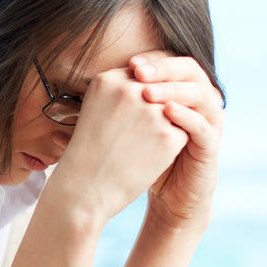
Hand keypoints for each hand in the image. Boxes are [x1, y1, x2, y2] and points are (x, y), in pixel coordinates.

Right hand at [53, 66, 188, 223]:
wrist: (84, 190)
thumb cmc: (88, 153)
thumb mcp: (94, 110)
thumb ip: (121, 90)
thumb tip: (153, 83)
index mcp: (107, 80)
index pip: (140, 76)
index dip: (139, 97)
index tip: (127, 118)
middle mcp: (129, 89)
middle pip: (159, 90)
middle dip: (152, 110)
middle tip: (131, 135)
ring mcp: (150, 111)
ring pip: (174, 109)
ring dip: (163, 126)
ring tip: (137, 146)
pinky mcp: (167, 134)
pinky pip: (182, 131)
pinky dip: (169, 145)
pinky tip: (147, 157)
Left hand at [130, 52, 224, 231]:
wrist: (168, 193)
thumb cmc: (143, 157)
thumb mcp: (129, 126)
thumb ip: (120, 104)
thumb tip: (87, 86)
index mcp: (181, 90)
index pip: (172, 63)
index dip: (152, 61)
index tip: (129, 63)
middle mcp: (200, 100)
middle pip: (189, 70)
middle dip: (163, 69)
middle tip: (138, 71)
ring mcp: (209, 120)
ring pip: (199, 93)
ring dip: (173, 89)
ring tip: (147, 92)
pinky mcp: (211, 143)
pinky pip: (202, 124)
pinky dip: (186, 116)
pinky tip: (166, 112)